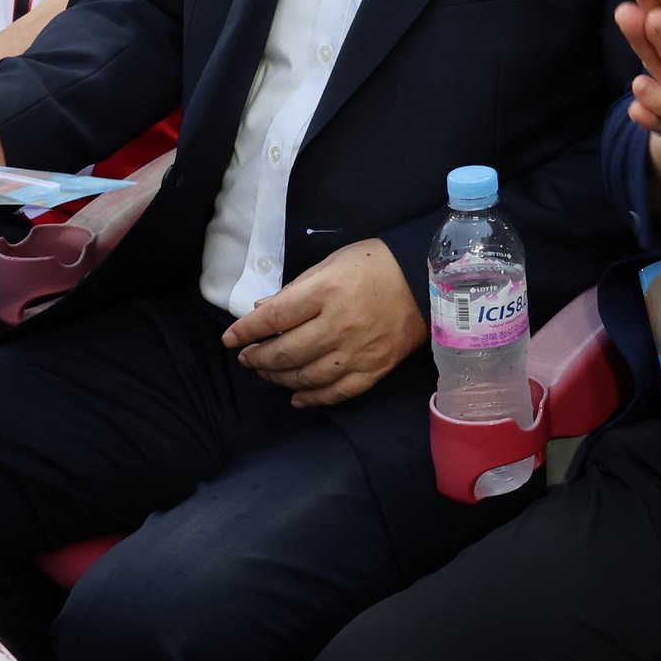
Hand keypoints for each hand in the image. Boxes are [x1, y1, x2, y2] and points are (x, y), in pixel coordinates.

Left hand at [222, 239, 424, 406]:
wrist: (429, 279)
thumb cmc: (377, 264)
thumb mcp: (332, 262)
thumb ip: (296, 289)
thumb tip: (262, 312)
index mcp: (327, 291)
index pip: (274, 317)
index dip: (246, 331)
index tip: (231, 337)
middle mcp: (340, 325)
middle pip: (285, 352)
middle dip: (258, 357)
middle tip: (247, 357)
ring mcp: (358, 351)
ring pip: (306, 376)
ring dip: (279, 378)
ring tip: (267, 373)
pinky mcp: (375, 369)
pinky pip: (337, 392)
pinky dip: (312, 398)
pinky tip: (296, 396)